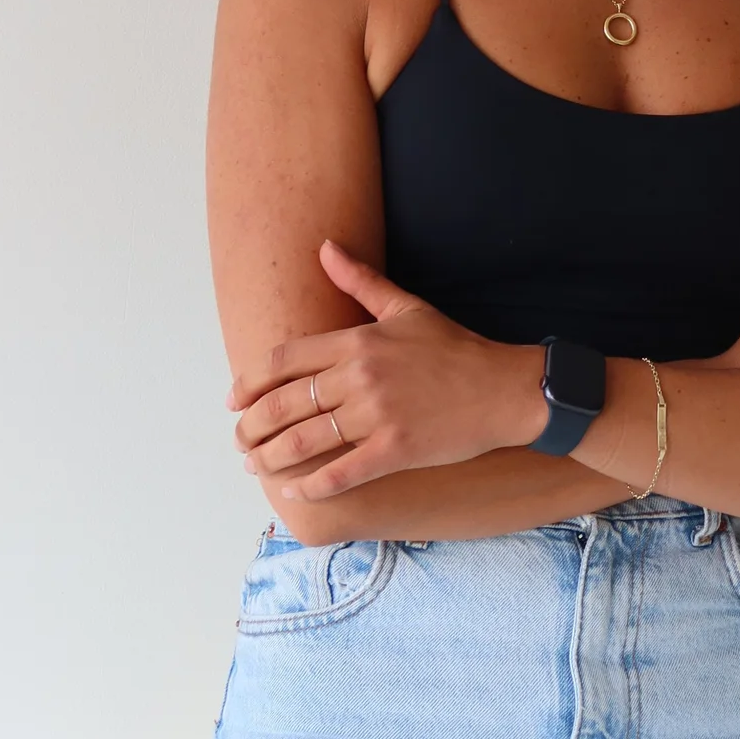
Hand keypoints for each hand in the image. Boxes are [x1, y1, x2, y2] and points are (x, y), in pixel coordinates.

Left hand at [226, 240, 545, 502]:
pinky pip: (340, 473)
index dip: (250, 382)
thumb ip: (361, 281)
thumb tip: (324, 247)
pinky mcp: (395, 449)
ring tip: (256, 465)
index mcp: (359, 340)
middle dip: (251, 426)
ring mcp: (377, 414)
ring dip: (270, 457)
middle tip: (240, 440)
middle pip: (284, 403)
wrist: (505, 388)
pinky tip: (293, 491)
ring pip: (304, 441)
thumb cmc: (456, 349)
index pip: (285, 360)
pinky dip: (311, 486)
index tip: (234, 400)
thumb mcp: (407, 308)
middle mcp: (361, 376)